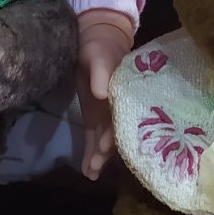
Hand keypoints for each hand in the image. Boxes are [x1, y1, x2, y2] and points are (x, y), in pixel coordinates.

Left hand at [75, 9, 133, 179]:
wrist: (95, 42)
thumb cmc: (101, 47)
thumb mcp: (99, 55)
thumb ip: (102, 73)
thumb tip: (102, 94)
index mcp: (125, 95)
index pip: (122, 117)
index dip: (115, 133)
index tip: (106, 146)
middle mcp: (118, 109)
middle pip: (114, 133)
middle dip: (105, 151)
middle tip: (96, 165)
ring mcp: (106, 115)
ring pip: (103, 140)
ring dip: (98, 157)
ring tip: (91, 172)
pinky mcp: (95, 118)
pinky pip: (93, 138)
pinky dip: (90, 154)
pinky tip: (88, 171)